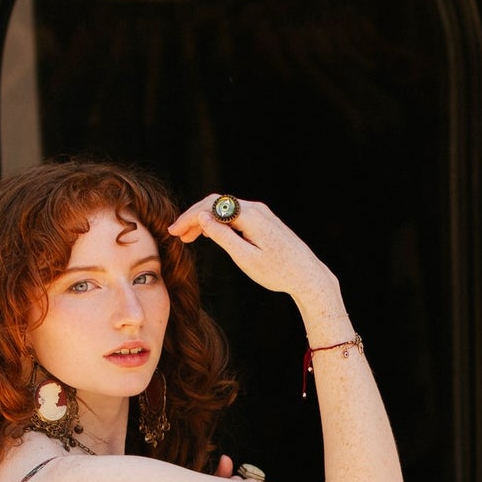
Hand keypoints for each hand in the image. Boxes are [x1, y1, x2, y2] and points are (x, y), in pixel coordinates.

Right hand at [168, 196, 338, 310]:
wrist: (309, 276)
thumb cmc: (278, 272)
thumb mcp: (245, 258)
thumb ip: (222, 236)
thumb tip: (202, 218)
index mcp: (249, 216)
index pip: (210, 208)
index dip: (188, 218)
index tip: (172, 232)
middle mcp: (255, 209)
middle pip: (216, 204)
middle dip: (194, 217)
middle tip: (177, 235)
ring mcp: (262, 213)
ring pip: (225, 210)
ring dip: (205, 220)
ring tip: (189, 237)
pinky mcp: (265, 221)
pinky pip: (236, 215)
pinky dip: (220, 223)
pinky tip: (210, 234)